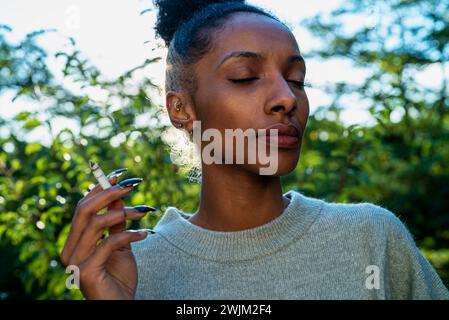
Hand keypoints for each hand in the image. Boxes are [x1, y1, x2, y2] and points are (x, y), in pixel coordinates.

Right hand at [61, 174, 150, 299]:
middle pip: (84, 210)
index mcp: (75, 240)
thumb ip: (116, 220)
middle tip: (133, 184)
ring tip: (144, 212)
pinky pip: (108, 243)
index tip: (120, 175)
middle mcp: (70, 249)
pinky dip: (129, 234)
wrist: (122, 304)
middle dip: (110, 193)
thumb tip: (119, 193)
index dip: (100, 188)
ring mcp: (75, 261)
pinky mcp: (86, 271)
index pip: (83, 206)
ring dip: (124, 213)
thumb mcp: (120, 242)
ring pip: (96, 223)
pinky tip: (145, 234)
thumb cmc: (120, 276)